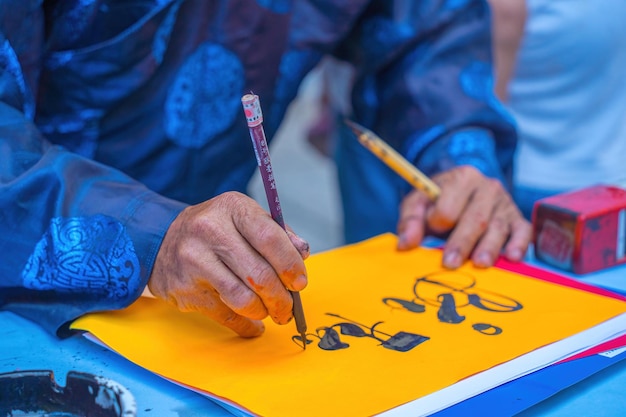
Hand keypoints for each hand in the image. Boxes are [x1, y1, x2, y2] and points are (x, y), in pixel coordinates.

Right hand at [148, 191, 309, 336]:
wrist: (161, 240)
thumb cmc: (215, 229)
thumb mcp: (243, 217)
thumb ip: (277, 232)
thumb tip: (302, 253)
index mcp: (232, 209)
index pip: (270, 238)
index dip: (290, 265)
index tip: (300, 282)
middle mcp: (210, 231)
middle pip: (259, 275)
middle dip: (282, 298)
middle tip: (289, 307)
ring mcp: (194, 261)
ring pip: (243, 300)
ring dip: (264, 312)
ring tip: (270, 311)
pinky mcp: (185, 289)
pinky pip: (225, 315)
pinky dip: (245, 324)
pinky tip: (253, 324)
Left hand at [396, 166, 531, 268]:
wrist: (464, 193)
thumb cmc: (439, 201)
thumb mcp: (419, 202)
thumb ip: (410, 220)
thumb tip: (405, 244)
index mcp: (461, 178)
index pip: (449, 204)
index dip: (439, 220)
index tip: (434, 228)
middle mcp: (487, 186)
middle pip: (475, 218)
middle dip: (462, 242)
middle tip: (450, 263)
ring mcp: (505, 202)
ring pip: (498, 227)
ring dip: (489, 247)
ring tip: (479, 264)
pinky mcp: (517, 218)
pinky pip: (523, 231)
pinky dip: (519, 244)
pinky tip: (512, 257)